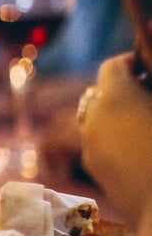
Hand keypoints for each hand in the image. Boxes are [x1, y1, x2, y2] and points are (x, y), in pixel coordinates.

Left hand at [78, 52, 151, 226]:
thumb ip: (150, 96)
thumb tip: (146, 90)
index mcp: (116, 98)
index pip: (113, 66)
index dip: (131, 62)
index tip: (148, 68)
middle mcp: (94, 120)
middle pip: (100, 93)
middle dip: (122, 90)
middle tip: (149, 94)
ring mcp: (90, 148)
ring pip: (96, 121)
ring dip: (115, 117)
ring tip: (146, 124)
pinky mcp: (96, 173)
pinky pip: (100, 146)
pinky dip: (113, 140)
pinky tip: (141, 151)